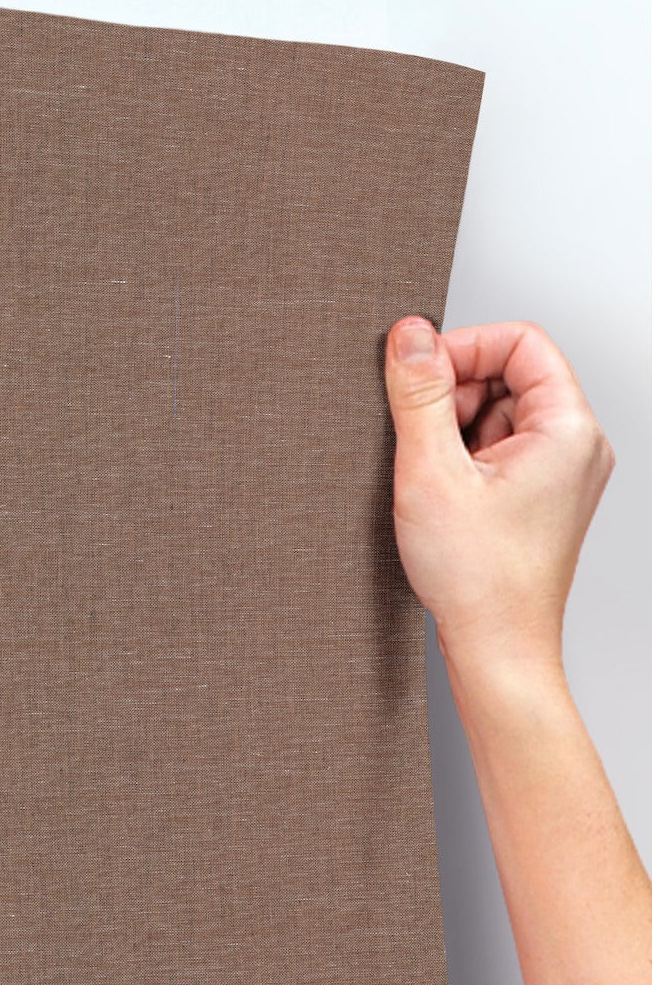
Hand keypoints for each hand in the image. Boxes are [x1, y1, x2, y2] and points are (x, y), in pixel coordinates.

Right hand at [384, 314, 614, 682]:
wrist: (497, 648)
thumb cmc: (479, 579)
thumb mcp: (431, 472)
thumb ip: (419, 395)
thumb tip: (409, 335)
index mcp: (568, 429)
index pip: (520, 342)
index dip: (462, 348)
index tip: (416, 376)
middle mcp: (576, 447)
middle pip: (509, 377)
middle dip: (453, 395)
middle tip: (418, 438)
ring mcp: (560, 475)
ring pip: (498, 416)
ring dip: (452, 433)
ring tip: (432, 480)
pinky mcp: (538, 500)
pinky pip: (497, 453)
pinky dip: (461, 463)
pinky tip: (440, 497)